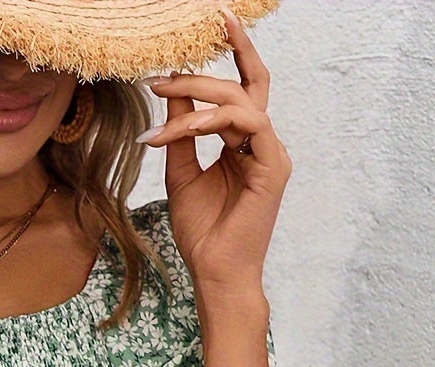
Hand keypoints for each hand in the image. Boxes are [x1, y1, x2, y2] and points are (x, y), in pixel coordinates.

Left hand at [137, 7, 290, 298]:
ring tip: (164, 102)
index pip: (240, 88)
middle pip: (244, 86)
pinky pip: (249, 124)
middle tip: (161, 75)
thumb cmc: (203, 233)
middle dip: (204, 72)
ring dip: (199, 97)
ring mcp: (271, 153)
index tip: (211, 22)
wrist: (215, 274)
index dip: (231, 53)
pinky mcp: (273, 167)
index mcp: (243, 143)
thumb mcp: (181, 174)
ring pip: (240, 102)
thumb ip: (180, 134)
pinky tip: (186, 127)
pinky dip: (214, 121)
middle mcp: (261, 143)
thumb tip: (171, 95)